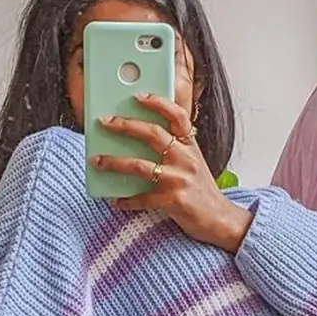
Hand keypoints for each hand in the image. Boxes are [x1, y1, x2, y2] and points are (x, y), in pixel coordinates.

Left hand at [91, 93, 252, 253]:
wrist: (219, 219)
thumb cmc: (200, 190)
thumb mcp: (192, 163)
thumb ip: (173, 149)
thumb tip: (137, 141)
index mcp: (190, 145)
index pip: (177, 115)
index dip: (158, 102)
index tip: (137, 96)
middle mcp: (185, 158)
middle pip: (152, 134)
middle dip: (125, 126)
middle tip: (104, 122)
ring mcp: (180, 179)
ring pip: (141, 166)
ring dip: (114, 162)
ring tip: (96, 161)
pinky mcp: (174, 201)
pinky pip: (143, 199)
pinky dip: (126, 201)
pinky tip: (114, 201)